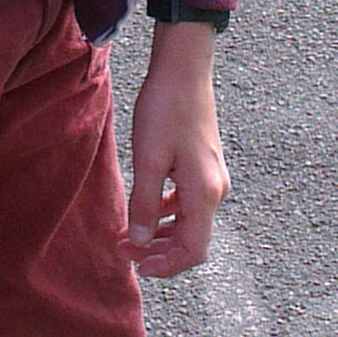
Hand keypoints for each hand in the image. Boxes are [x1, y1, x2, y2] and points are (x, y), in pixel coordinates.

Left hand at [125, 26, 229, 278]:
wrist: (183, 70)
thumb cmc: (166, 110)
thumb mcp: (148, 160)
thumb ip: (143, 204)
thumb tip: (139, 240)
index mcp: (205, 193)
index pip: (193, 251)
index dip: (166, 266)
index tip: (137, 265)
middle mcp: (214, 190)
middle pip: (191, 240)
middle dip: (157, 250)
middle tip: (122, 248)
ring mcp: (211, 178)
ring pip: (187, 222)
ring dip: (159, 232)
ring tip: (127, 233)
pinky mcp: (203, 166)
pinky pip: (186, 202)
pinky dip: (165, 212)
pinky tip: (143, 207)